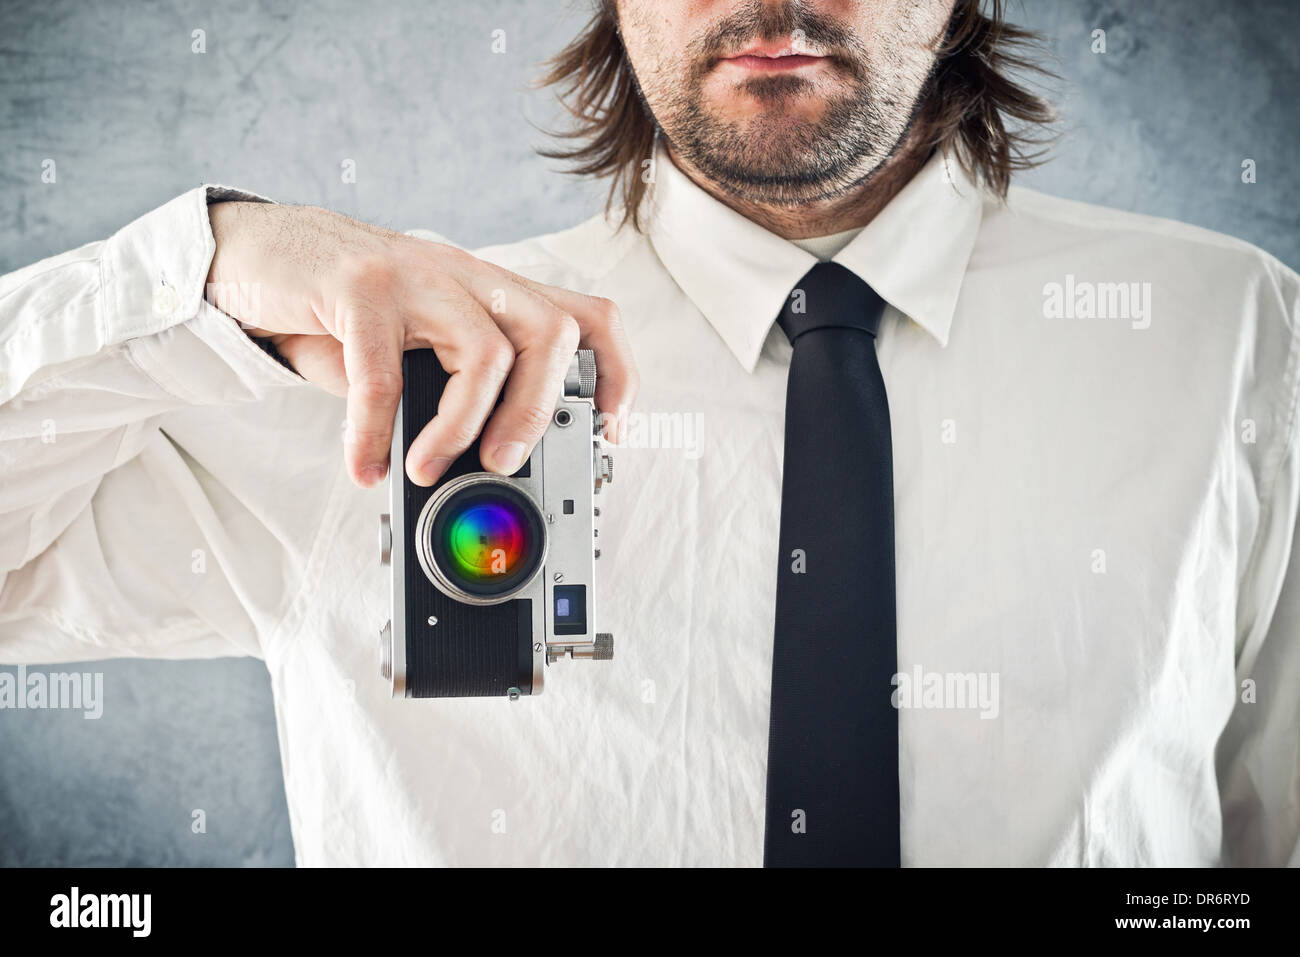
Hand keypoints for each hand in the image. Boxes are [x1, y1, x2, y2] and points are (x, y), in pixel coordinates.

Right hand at [205, 201, 636, 488]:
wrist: (255, 252)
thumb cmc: (342, 313)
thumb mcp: (413, 350)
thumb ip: (449, 394)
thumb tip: (477, 469)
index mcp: (489, 293)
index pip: (584, 316)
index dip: (615, 373)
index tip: (609, 432)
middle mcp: (465, 276)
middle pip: (551, 331)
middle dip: (539, 410)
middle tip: (503, 463)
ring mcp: (415, 274)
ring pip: (484, 348)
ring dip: (463, 426)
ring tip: (428, 470)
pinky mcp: (357, 284)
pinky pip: (382, 370)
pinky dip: (374, 431)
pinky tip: (363, 465)